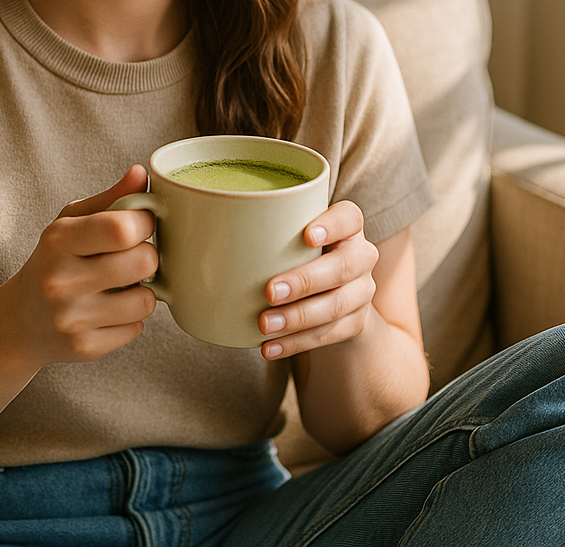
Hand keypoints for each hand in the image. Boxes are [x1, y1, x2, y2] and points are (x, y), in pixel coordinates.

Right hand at [5, 165, 157, 366]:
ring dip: (143, 290)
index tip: (140, 223)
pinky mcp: (84, 349)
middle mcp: (60, 281)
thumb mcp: (71, 222)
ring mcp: (71, 319)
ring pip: (146, 300)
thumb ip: (111, 198)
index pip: (122, 227)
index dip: (145, 222)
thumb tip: (141, 173)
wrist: (20, 321)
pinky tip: (109, 310)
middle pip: (144, 262)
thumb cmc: (54, 260)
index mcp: (58, 241)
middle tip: (132, 255)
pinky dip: (131, 318)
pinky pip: (137, 328)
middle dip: (147, 255)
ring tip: (121, 285)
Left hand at [258, 199, 378, 360]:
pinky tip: (269, 346)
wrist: (333, 292)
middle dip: (304, 281)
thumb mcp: (292, 236)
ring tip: (264, 324)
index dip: (332, 225)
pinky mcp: (356, 322)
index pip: (349, 217)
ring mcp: (362, 291)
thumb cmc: (298, 253)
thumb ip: (267, 229)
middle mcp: (361, 255)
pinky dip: (296, 342)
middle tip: (269, 291)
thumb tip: (202, 234)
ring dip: (297, 317)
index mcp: (347, 227)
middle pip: (342, 267)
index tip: (306, 235)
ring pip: (336, 305)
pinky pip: (329, 335)